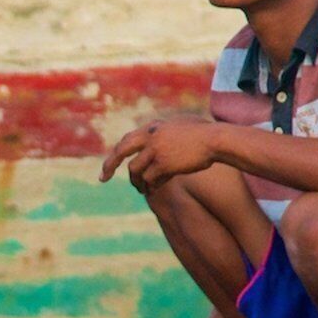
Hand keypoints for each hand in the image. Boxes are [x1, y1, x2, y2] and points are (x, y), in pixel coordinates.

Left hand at [99, 119, 232, 188]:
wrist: (215, 140)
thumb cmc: (203, 134)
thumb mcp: (179, 127)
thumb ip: (164, 134)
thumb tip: (154, 144)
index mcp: (153, 127)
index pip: (127, 139)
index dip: (117, 152)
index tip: (109, 164)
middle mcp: (151, 136)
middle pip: (121, 151)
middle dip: (109, 165)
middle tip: (102, 178)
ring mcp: (156, 150)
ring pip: (135, 170)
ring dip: (137, 183)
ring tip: (142, 189)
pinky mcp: (164, 164)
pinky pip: (150, 179)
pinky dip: (150, 186)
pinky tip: (154, 189)